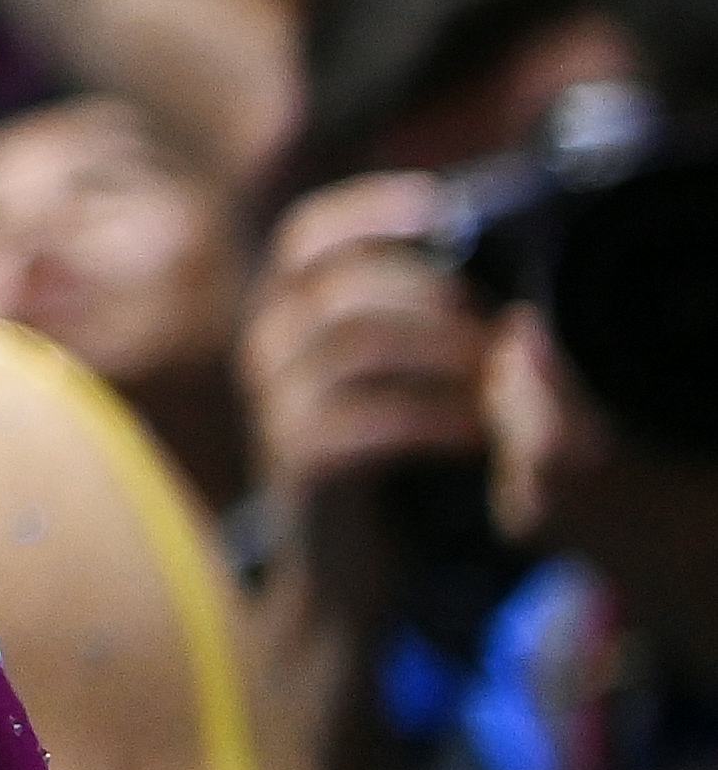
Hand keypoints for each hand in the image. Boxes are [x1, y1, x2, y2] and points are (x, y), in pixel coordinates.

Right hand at [240, 177, 489, 506]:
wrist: (345, 561)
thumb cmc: (385, 451)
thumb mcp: (387, 370)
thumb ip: (408, 309)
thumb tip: (474, 241)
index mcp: (285, 310)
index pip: (307, 236)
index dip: (369, 211)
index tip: (442, 207)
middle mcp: (266, 347)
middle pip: (344, 286)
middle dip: (434, 296)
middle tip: (502, 324)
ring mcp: (276, 404)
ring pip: (359, 347)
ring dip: (446, 354)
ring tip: (502, 375)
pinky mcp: (301, 460)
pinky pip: (370, 420)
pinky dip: (438, 418)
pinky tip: (480, 429)